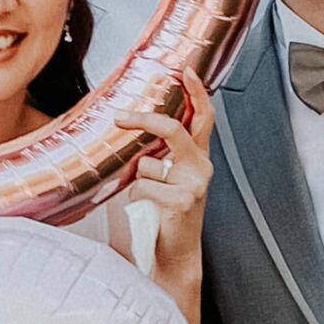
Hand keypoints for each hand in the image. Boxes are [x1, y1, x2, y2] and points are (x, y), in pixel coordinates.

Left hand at [116, 71, 215, 253]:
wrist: (177, 252)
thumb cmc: (168, 214)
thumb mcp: (169, 178)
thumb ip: (162, 154)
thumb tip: (133, 129)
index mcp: (198, 158)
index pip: (202, 117)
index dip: (196, 93)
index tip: (186, 72)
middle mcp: (200, 166)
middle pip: (172, 129)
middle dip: (143, 120)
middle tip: (121, 116)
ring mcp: (194, 183)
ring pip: (148, 163)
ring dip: (138, 180)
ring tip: (149, 197)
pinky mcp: (183, 200)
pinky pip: (143, 185)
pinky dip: (137, 196)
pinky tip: (150, 208)